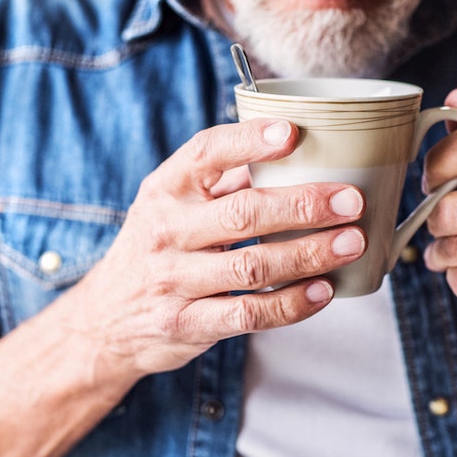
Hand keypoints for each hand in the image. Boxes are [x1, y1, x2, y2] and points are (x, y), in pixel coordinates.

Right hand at [58, 118, 366, 377]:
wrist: (104, 320)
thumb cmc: (157, 247)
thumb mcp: (173, 203)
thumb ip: (225, 178)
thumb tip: (298, 148)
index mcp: (165, 189)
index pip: (205, 153)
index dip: (249, 140)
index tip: (293, 132)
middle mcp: (165, 231)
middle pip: (242, 213)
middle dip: (304, 205)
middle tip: (352, 200)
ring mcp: (174, 280)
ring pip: (252, 266)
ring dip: (309, 254)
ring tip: (352, 243)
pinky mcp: (187, 324)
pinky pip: (248, 314)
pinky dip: (291, 303)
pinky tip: (323, 291)